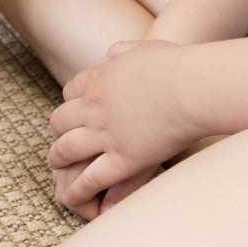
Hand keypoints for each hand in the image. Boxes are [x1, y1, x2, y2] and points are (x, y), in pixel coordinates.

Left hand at [46, 39, 197, 215]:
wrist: (191, 87)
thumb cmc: (176, 65)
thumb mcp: (141, 48)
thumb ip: (122, 52)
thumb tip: (111, 55)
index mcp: (99, 79)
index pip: (70, 93)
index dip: (70, 104)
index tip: (73, 111)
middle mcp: (95, 107)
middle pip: (61, 121)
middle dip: (58, 131)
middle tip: (59, 139)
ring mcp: (106, 134)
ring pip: (67, 149)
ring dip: (58, 159)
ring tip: (56, 167)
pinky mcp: (123, 159)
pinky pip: (91, 178)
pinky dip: (77, 190)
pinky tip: (70, 197)